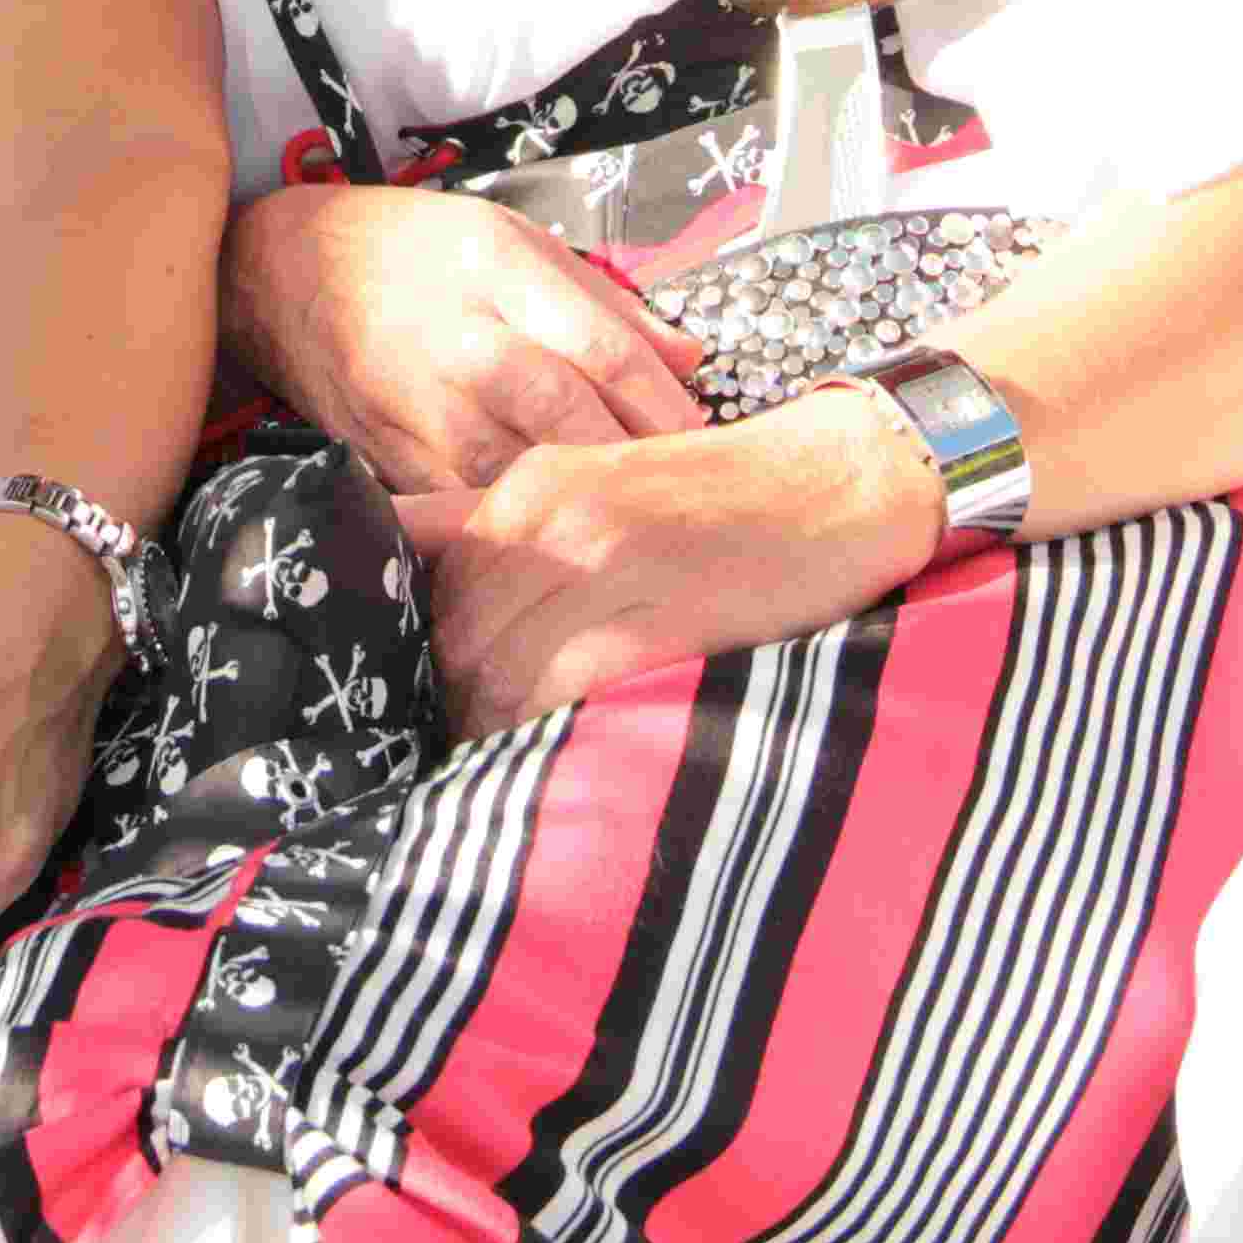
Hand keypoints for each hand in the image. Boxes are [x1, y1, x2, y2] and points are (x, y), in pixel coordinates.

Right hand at [222, 184, 711, 492]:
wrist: (281, 273)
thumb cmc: (413, 249)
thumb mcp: (512, 239)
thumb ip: (604, 302)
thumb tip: (691, 360)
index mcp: (497, 268)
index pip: (600, 347)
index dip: (664, 402)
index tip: (707, 438)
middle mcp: (458, 338)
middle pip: (564, 415)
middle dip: (632, 458)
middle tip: (681, 491)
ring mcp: (416, 404)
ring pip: (516, 472)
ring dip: (579, 499)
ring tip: (630, 518)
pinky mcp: (387, 455)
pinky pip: (464, 503)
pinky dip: (513, 523)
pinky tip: (554, 533)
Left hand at [395, 394, 934, 732]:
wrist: (836, 482)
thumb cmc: (713, 498)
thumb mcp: (594, 486)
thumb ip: (498, 526)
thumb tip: (407, 557)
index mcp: (529, 485)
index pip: (429, 584)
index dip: (428, 652)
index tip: (438, 695)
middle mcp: (554, 516)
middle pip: (457, 637)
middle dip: (455, 701)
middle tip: (472, 745)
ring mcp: (607, 564)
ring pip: (501, 672)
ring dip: (495, 728)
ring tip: (513, 760)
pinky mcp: (660, 616)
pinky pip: (568, 691)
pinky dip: (551, 729)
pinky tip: (562, 751)